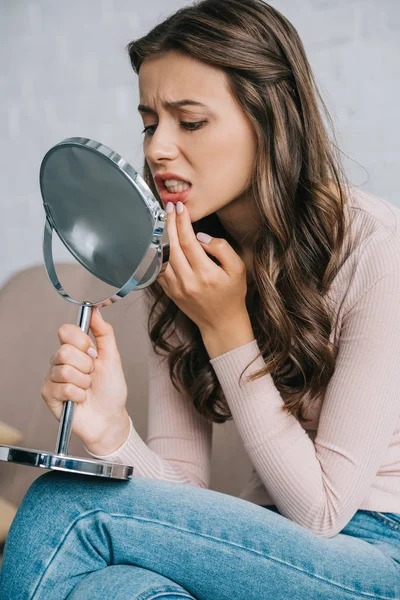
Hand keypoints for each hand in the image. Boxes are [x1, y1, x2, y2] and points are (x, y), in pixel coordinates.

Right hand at [41, 308, 129, 453]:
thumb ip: (104, 332)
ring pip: (64, 371)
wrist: (109, 417)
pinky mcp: (49, 394)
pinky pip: (63, 388)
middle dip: (86, 365)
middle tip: (92, 375)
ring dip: (84, 382)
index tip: (93, 353)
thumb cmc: (111, 389)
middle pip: (64, 351)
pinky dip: (78, 394)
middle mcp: (60, 361)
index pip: (65, 331)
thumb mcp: (112, 357)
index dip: (81, 341)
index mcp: (74, 349)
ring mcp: (53, 377)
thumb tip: (96, 311)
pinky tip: (80, 398)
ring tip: (87, 388)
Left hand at [157, 201, 248, 332]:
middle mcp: (188, 281)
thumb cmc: (232, 295)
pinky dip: (158, 253)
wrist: (222, 323)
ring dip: (161, 236)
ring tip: (164, 220)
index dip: (182, 222)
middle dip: (169, 223)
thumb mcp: (238, 269)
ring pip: (163, 256)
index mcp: (206, 273)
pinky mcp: (170, 292)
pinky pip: (159, 269)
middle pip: (172, 246)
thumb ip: (221, 249)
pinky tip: (160, 241)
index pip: (189, 241)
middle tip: (169, 208)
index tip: (181, 208)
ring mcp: (176, 288)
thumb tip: (200, 237)